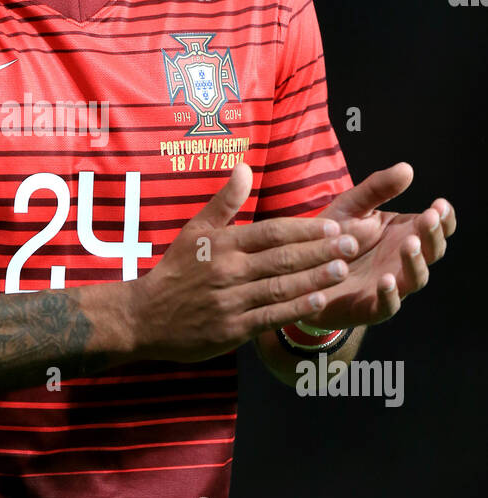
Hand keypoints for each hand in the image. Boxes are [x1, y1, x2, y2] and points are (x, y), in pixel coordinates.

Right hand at [133, 162, 357, 363]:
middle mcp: (228, 271)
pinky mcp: (230, 330)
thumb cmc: (175, 271)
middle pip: (282, 258)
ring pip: (280, 287)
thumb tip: (244, 166)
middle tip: (354, 243)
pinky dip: (295, 310)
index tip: (335, 225)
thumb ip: (224, 201)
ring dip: (315, 278)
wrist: (143, 316)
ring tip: (344, 269)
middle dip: (321, 250)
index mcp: (222, 244)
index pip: (271, 232)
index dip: (306, 229)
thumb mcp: (195, 231)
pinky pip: (269, 317)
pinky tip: (318, 302)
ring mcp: (230, 302)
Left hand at [305, 162, 455, 328]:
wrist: (300, 272)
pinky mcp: (369, 307)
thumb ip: (377, 189)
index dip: (443, 218)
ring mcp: (389, 285)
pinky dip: (390, 295)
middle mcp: (402, 260)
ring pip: (415, 279)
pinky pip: (387, 306)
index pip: (436, 227)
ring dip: (416, 262)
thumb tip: (407, 168)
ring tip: (410, 244)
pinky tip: (386, 279)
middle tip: (428, 218)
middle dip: (433, 234)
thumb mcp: (351, 207)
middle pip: (432, 251)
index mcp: (403, 234)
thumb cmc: (332, 237)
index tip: (439, 204)